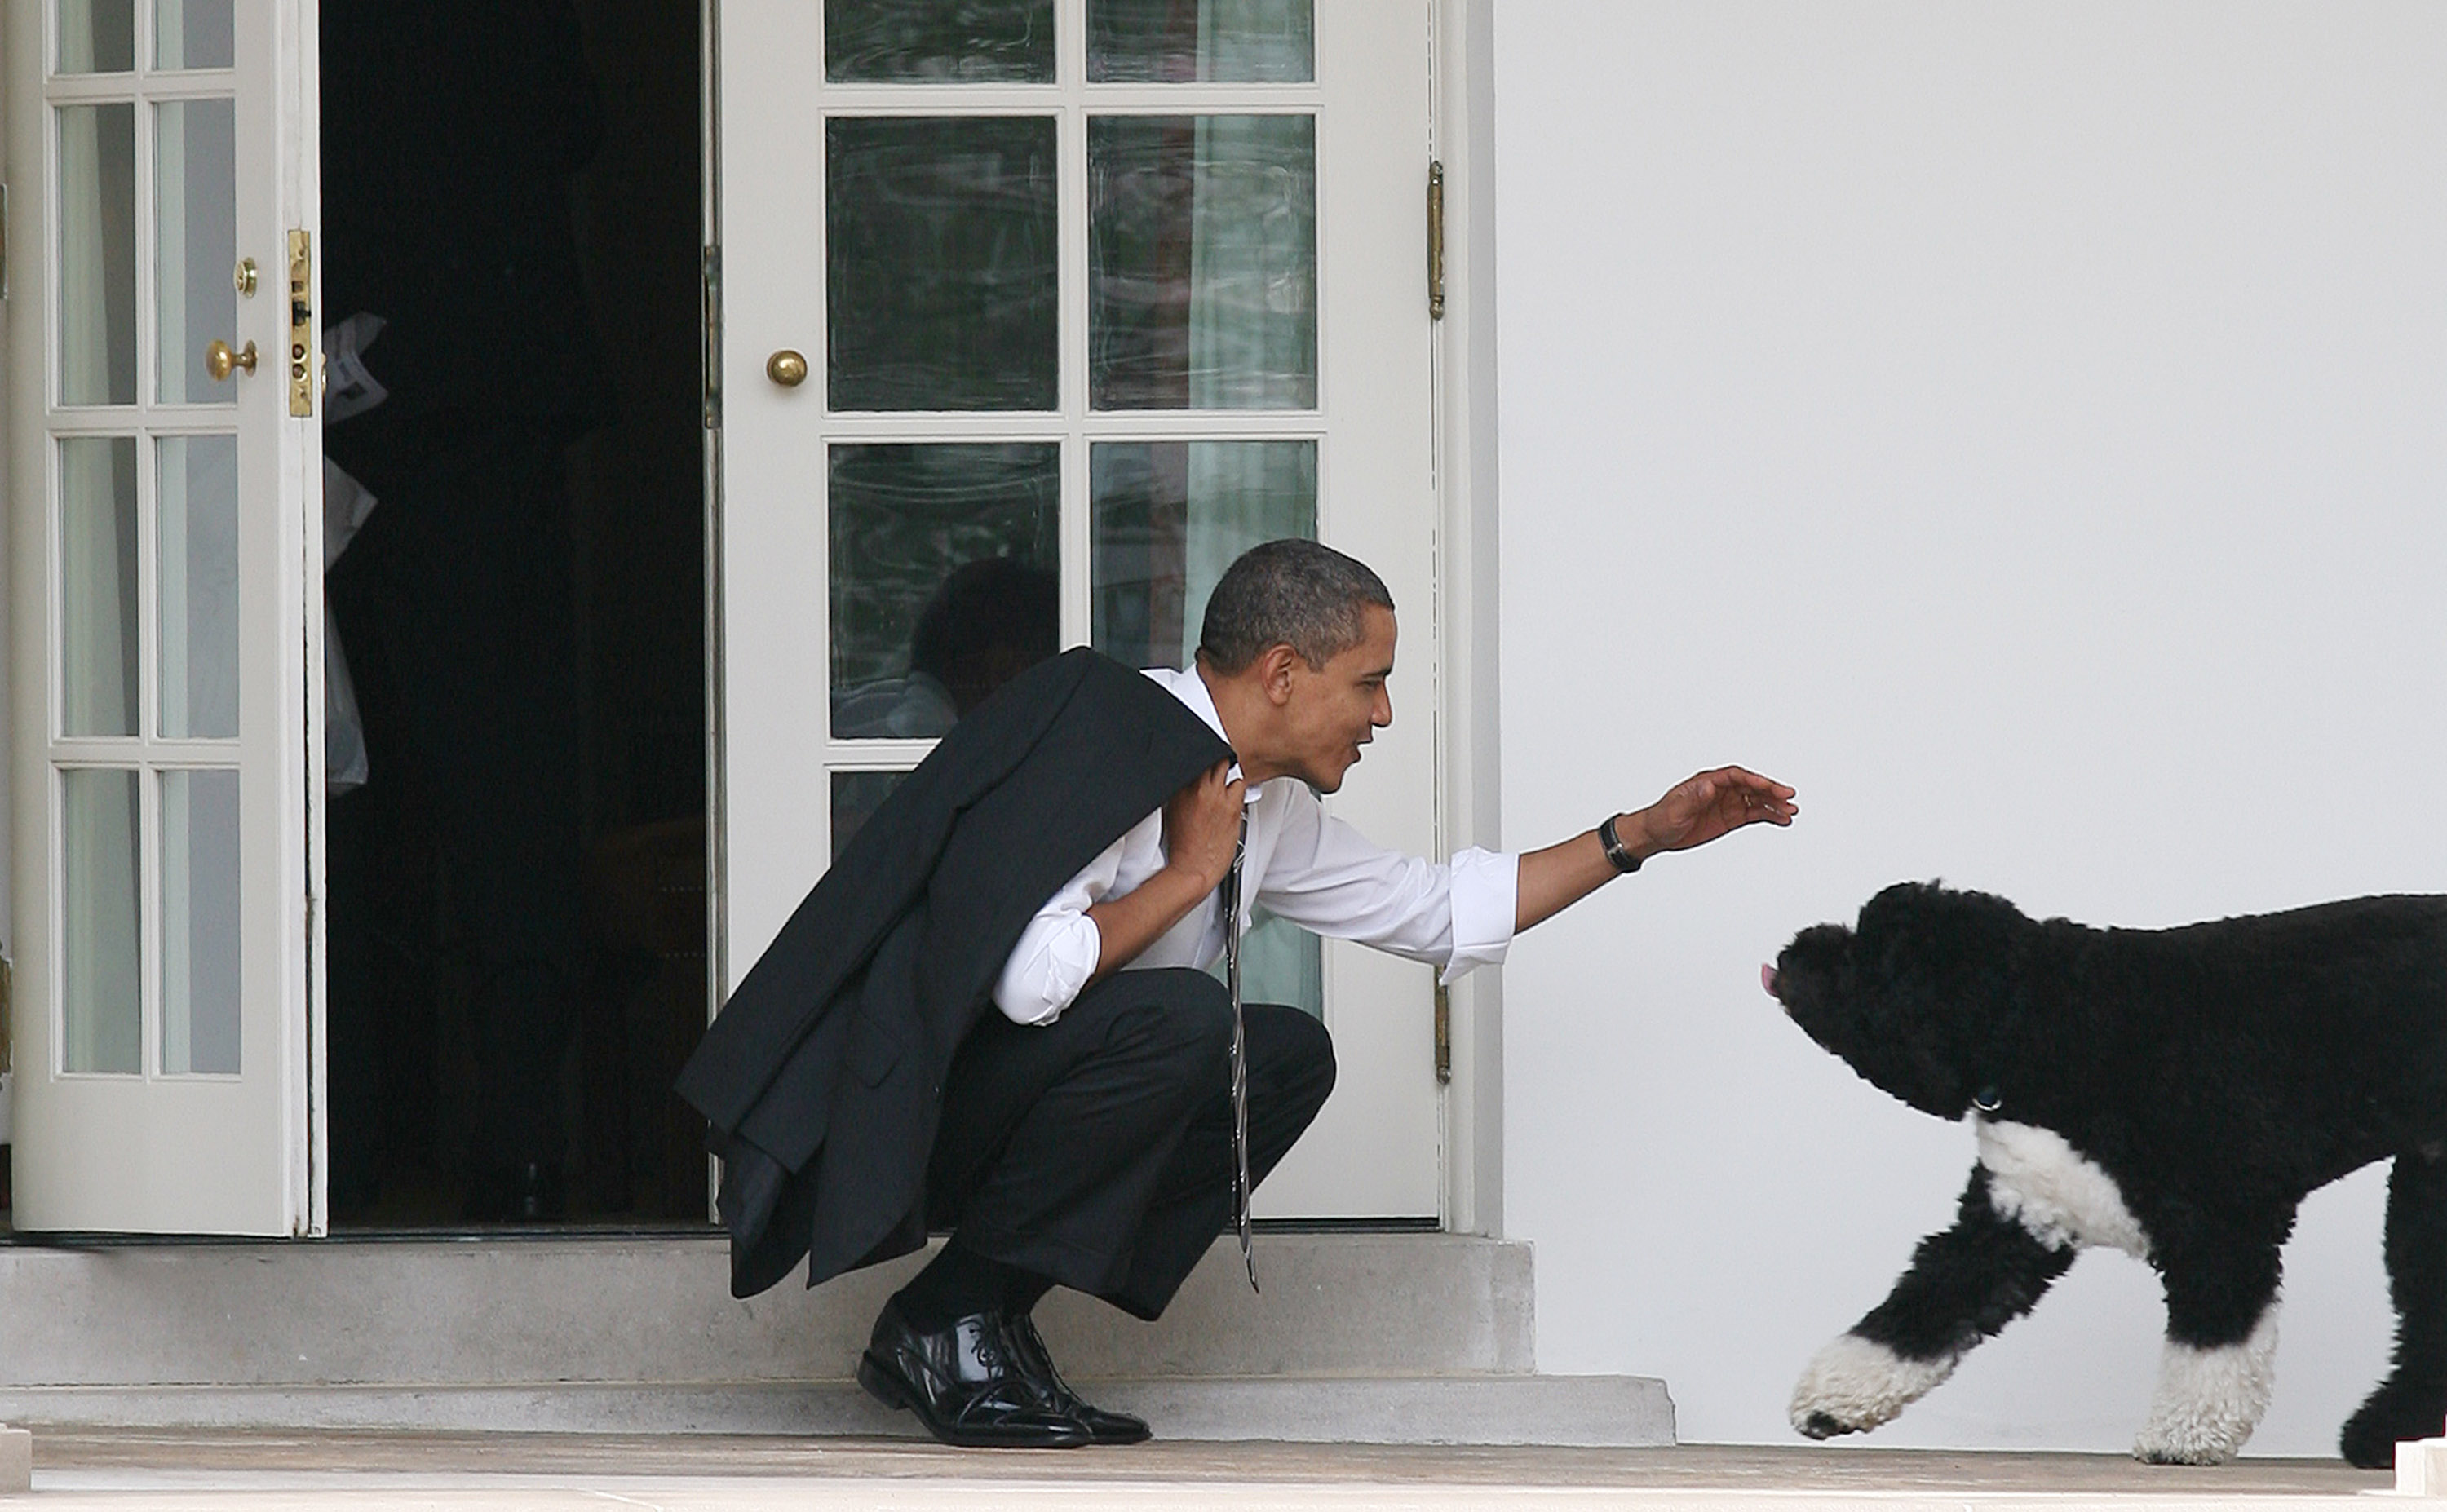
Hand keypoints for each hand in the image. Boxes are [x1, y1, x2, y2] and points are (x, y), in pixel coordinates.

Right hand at [1162, 760, 1245, 890]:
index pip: (1192, 759)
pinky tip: (1234, 791)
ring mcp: (1216, 797)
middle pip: (1210, 756)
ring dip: (1227, 769)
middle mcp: (1197, 789)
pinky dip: (1238, 784)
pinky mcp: (1232, 807)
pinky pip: (1240, 783)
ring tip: (1226, 778)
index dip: (1199, 756)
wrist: (1193, 868)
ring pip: (1226, 765)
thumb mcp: (1172, 813)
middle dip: (1214, 757)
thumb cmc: (1183, 847)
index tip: (1202, 758)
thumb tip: (1188, 782)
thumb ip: (1181, 793)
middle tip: (1217, 763)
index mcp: (1179, 789)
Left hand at [1629, 766, 1796, 856]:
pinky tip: (1782, 820)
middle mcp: (1720, 790)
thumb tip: (1709, 786)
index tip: (1770, 787)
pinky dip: (1769, 816)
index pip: (1736, 776)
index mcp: (1707, 782)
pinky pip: (1754, 814)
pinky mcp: (1730, 818)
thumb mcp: (1675, 809)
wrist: (1657, 834)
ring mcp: (1727, 803)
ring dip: (1774, 804)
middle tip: (1789, 797)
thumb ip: (1693, 798)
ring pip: (1756, 800)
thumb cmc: (1662, 818)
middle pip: (1751, 786)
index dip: (1754, 780)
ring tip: (1791, 811)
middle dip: (1771, 791)